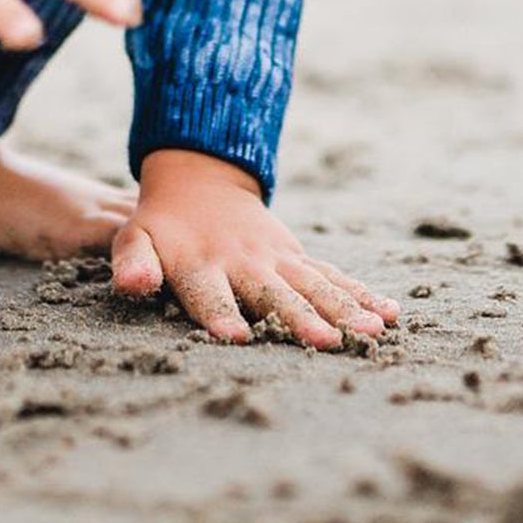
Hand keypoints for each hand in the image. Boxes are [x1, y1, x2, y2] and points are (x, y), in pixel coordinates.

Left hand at [109, 148, 400, 348]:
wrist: (200, 180)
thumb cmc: (163, 225)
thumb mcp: (135, 238)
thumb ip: (132, 262)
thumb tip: (133, 283)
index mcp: (201, 264)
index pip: (210, 294)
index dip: (221, 314)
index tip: (237, 337)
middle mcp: (245, 262)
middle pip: (274, 294)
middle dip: (300, 318)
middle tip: (325, 342)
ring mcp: (277, 258)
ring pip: (314, 284)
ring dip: (343, 308)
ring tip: (372, 331)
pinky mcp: (298, 257)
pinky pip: (333, 275)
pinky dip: (361, 293)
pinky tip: (390, 313)